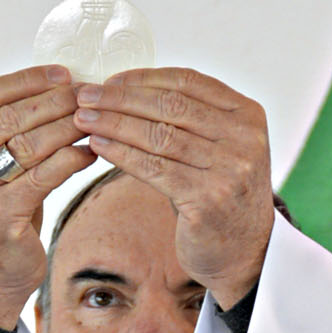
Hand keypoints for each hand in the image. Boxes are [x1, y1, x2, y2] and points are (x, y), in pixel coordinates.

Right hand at [0, 66, 96, 328]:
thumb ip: (1, 135)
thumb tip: (52, 89)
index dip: (27, 80)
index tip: (62, 73)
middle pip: (11, 116)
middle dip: (55, 101)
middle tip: (88, 94)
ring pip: (30, 143)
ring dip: (69, 127)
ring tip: (94, 120)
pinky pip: (45, 176)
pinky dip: (73, 159)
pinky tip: (91, 153)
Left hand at [74, 68, 274, 307]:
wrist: (246, 254)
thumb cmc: (222, 197)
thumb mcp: (219, 149)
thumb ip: (191, 121)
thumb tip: (129, 92)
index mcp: (247, 114)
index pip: (187, 82)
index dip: (144, 78)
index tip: (110, 80)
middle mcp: (243, 138)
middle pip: (170, 106)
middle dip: (122, 98)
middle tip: (86, 95)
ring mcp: (228, 169)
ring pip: (158, 136)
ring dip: (114, 124)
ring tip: (84, 119)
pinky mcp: (207, 200)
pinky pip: (154, 169)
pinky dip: (122, 154)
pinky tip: (99, 146)